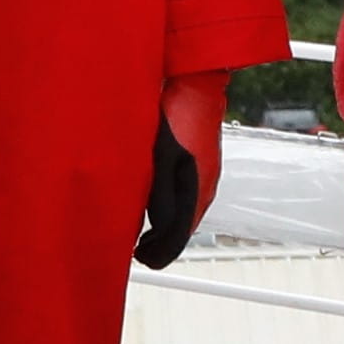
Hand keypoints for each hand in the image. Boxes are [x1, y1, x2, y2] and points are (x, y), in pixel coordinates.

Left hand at [137, 73, 228, 269]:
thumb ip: (161, 197)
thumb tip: (158, 229)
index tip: (140, 259)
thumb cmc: (178, 115)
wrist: (196, 84)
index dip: (158, 254)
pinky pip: (186, 197)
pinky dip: (170, 209)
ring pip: (185, 214)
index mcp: (197, 191)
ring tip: (143, 234)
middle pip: (184, 229)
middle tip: (138, 251)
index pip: (179, 238)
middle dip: (160, 243)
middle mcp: (204, 188)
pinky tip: (155, 205)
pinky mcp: (200, 165)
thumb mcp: (162, 158)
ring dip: (164, 227)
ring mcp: (205, 176)